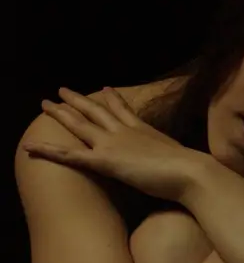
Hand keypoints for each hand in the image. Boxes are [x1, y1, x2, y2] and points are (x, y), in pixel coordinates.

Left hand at [22, 86, 204, 201]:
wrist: (191, 172)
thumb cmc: (193, 172)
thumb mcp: (183, 157)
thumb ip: (176, 156)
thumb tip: (187, 162)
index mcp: (145, 130)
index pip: (125, 111)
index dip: (114, 99)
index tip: (106, 89)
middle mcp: (125, 132)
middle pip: (97, 111)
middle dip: (78, 100)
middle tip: (63, 90)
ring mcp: (113, 144)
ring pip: (80, 125)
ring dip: (60, 114)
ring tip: (45, 104)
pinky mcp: (105, 161)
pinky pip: (71, 156)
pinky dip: (49, 151)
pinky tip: (32, 147)